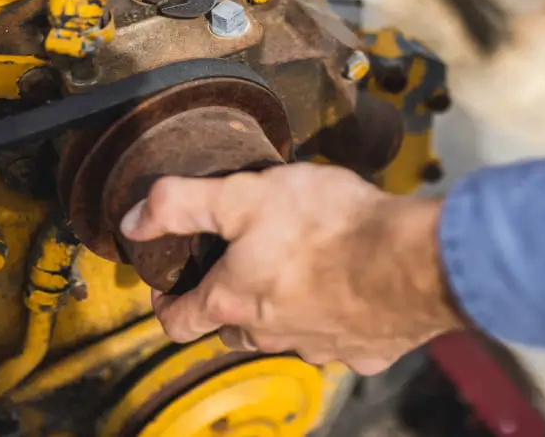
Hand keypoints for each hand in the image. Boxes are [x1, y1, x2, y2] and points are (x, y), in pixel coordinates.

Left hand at [120, 163, 465, 374]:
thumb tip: (133, 217)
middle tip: (239, 270)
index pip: (178, 321)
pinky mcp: (365, 351)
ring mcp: (319, 348)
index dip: (167, 305)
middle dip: (228, 304)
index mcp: (234, 300)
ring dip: (284, 312)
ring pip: (286, 335)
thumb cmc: (327, 226)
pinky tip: (352, 294)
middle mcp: (270, 334)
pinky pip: (341, 341)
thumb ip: (183, 203)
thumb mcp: (244, 194)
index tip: (169, 290)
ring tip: (300, 273)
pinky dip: (338, 322)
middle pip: (233, 329)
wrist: (411, 260)